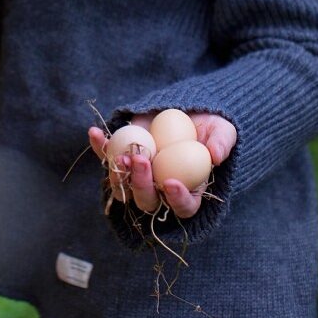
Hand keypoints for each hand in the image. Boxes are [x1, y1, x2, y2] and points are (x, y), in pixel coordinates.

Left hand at [88, 113, 236, 219]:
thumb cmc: (210, 126)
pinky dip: (100, 147)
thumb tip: (216, 155)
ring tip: (120, 153)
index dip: (177, 199)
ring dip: (119, 173)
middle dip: (141, 184)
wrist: (188, 110)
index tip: (171, 182)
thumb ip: (222, 142)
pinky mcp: (124, 156)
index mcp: (189, 191)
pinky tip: (95, 133)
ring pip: (124, 186)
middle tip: (140, 160)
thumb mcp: (222, 130)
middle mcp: (161, 189)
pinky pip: (108, 157)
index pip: (184, 207)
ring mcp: (139, 175)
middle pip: (147, 201)